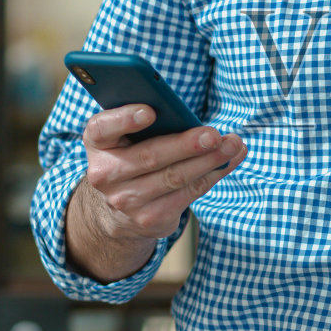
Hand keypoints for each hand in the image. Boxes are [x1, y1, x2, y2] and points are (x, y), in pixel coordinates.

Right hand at [82, 105, 245, 239]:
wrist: (117, 210)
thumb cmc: (130, 156)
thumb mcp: (125, 137)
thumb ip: (147, 122)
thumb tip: (190, 117)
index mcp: (97, 143)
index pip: (103, 128)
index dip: (125, 119)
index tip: (150, 111)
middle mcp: (105, 174)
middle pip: (151, 157)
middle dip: (187, 145)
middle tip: (214, 135)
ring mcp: (127, 200)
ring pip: (175, 177)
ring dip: (210, 160)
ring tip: (233, 145)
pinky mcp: (151, 218)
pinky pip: (189, 193)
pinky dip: (214, 175)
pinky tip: (229, 160)